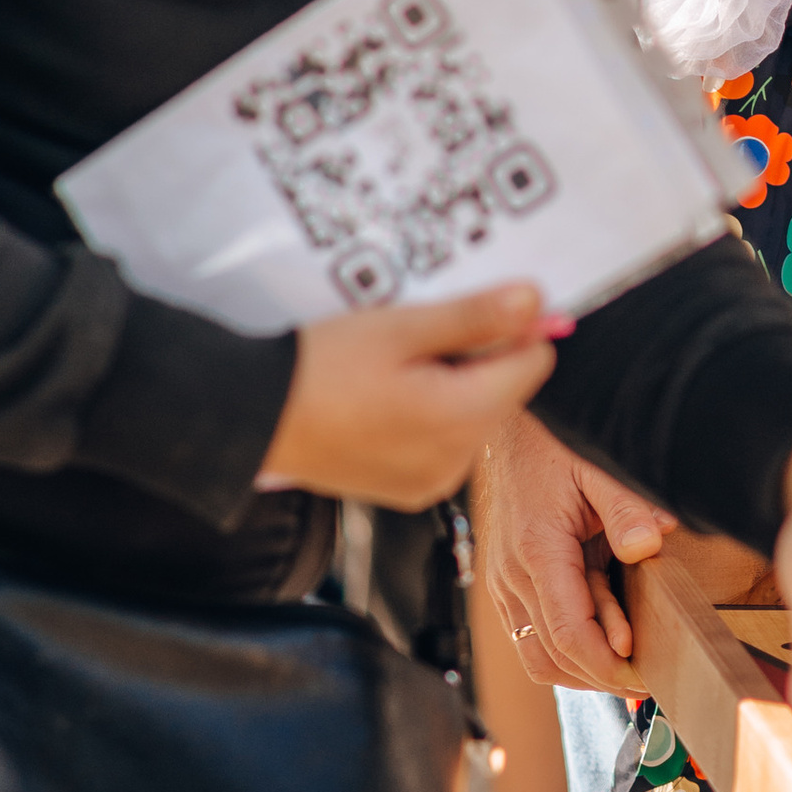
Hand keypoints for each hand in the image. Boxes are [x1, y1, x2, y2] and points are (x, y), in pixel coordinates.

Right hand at [258, 285, 553, 507]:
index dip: (513, 327)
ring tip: (394, 369)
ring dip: (453, 385)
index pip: (534, 362)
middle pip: (505, 390)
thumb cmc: (321, 366)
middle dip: (477, 358)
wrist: (253, 418)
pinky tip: (386, 398)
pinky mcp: (409, 491)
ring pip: (475, 415)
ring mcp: (433, 482)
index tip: (474, 308)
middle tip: (417, 339)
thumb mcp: (401, 327)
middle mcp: (457, 461)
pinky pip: (445, 442)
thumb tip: (538, 300)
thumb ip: (476, 317)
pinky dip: (430, 415)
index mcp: (462, 418)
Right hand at [474, 409, 675, 690]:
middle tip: (648, 682)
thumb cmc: (558, 447)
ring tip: (626, 673)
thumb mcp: (600, 467)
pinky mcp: (505, 586)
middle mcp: (512, 576)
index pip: (569, 633)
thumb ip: (626, 508)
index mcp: (538, 550)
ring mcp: (503, 584)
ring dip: (581, 672)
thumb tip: (649, 545)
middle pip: (552, 656)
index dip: (607, 664)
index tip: (644, 675)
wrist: (515, 433)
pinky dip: (564, 654)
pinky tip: (599, 649)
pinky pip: (530, 639)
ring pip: (536, 657)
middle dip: (601, 677)